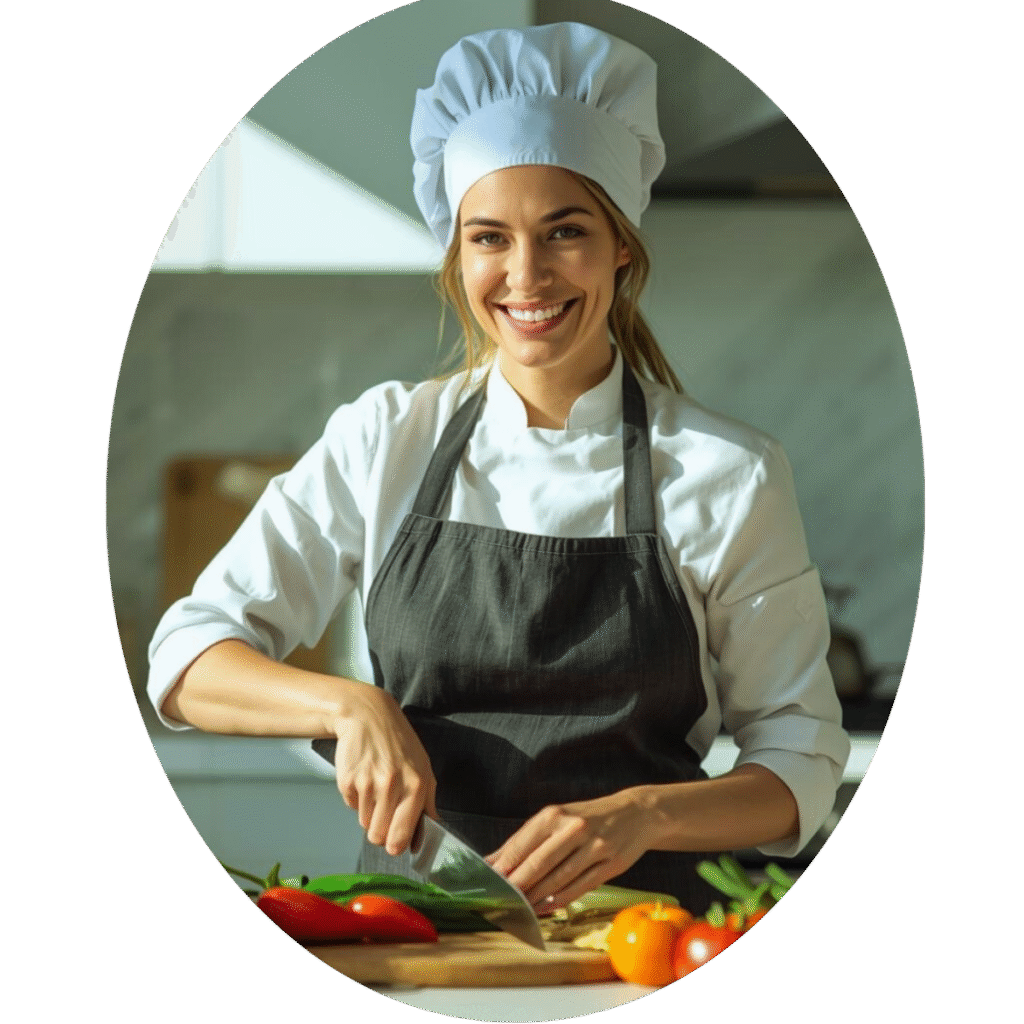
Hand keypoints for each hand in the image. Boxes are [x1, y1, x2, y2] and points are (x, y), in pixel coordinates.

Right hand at [331, 686, 437, 856]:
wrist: (367, 716)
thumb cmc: (398, 743)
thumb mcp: (423, 767)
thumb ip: (428, 802)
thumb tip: (430, 834)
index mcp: (417, 785)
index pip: (402, 834)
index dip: (397, 845)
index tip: (395, 846)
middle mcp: (392, 785)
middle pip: (379, 836)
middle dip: (380, 833)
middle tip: (383, 816)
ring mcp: (368, 783)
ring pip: (364, 823)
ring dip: (369, 813)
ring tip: (376, 787)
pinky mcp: (347, 781)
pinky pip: (351, 807)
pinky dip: (356, 799)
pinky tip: (363, 778)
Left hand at [485, 789, 652, 911]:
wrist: (635, 813)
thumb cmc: (587, 817)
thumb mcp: (557, 818)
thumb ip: (526, 839)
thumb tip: (492, 860)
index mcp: (556, 814)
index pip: (522, 843)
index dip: (504, 865)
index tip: (488, 881)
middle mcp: (574, 828)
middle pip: (539, 863)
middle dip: (518, 885)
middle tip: (501, 900)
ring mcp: (595, 846)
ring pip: (559, 879)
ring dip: (537, 897)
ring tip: (521, 908)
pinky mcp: (611, 865)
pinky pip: (580, 888)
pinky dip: (559, 901)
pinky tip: (545, 907)